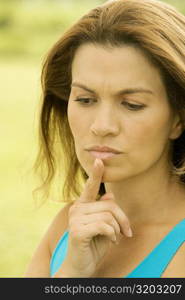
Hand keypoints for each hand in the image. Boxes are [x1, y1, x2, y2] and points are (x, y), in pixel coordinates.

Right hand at [54, 158, 131, 277]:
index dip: (96, 174)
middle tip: (126, 232)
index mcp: (83, 205)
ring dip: (117, 229)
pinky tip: (110, 241)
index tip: (99, 160)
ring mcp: (75, 218)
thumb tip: (110, 194)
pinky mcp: (77, 230)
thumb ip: (106, 210)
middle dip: (123, 220)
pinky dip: (112, 235)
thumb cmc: (94, 245)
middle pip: (110, 205)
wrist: (81, 266)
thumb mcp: (105, 226)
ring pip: (108, 216)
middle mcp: (77, 208)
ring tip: (115, 237)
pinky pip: (104, 226)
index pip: (90, 187)